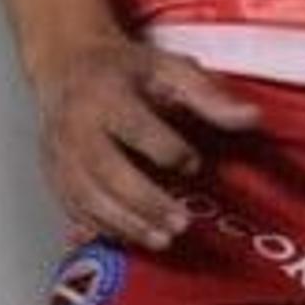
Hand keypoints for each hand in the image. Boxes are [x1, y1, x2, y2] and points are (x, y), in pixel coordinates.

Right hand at [31, 38, 263, 246]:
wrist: (67, 64)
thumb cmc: (124, 68)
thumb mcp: (169, 68)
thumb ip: (209, 95)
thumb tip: (251, 118)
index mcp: (105, 94)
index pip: (135, 128)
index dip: (168, 149)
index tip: (195, 163)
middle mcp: (75, 127)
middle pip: (106, 171)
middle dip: (145, 201)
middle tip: (182, 223)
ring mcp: (59, 155)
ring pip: (87, 197)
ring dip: (125, 223)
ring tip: (163, 239)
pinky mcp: (53, 176)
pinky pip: (74, 209)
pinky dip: (103, 228)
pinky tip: (132, 238)